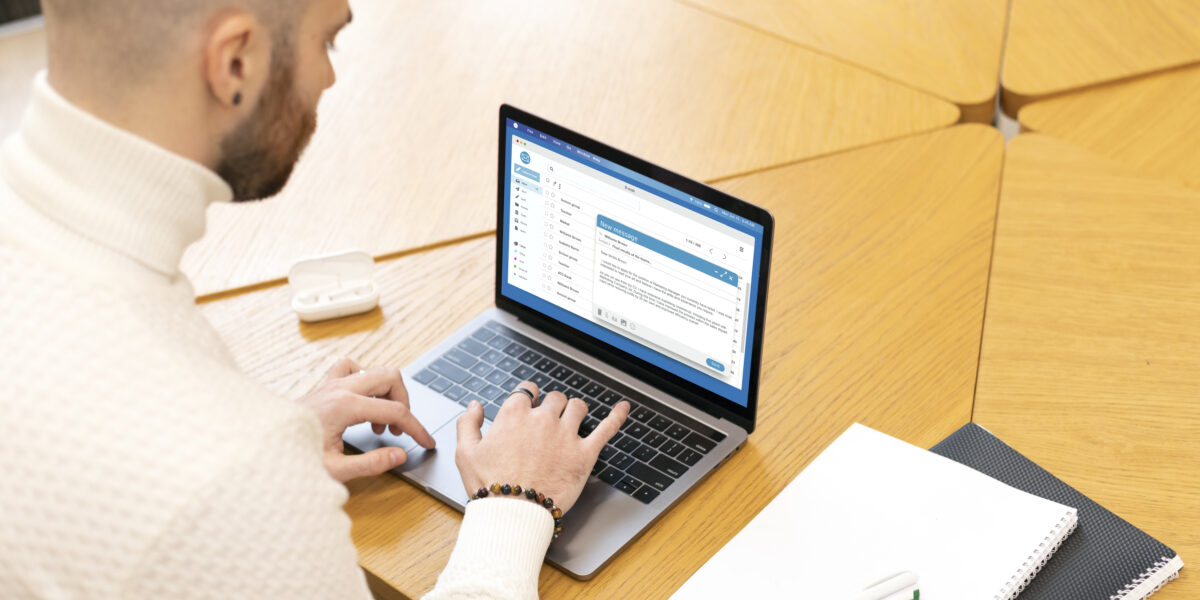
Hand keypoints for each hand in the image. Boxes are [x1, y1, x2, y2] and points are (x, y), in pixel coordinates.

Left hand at [297, 357, 435, 482]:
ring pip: (374, 370)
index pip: (396, 411)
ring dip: (386, 393)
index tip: (426, 442)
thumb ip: (372, 463)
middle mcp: (339, 388)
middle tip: (399, 428)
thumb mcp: (334, 470)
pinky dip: (364, 381)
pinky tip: (361, 402)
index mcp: (345, 406)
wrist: (258, 448)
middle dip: (404, 401)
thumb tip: (399, 455)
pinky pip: (351, 368)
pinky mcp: (323, 386)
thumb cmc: (290, 458)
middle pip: (390, 377)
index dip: (417, 428)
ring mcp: (330, 383)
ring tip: (379, 423)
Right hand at [454, 382, 629, 512]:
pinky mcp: (584, 454)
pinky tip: (623, 408)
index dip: (529, 397)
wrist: (513, 513)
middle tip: (549, 420)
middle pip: (554, 398)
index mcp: (514, 415)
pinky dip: (617, 416)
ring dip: (575, 410)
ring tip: (573, 417)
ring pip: (578, 407)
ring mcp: (566, 435)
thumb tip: (475, 406)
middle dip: (552, 406)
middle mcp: (542, 420)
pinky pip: (606, 429)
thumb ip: (467, 423)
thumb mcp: (465, 453)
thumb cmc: (490, 487)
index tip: (530, 404)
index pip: (527, 390)